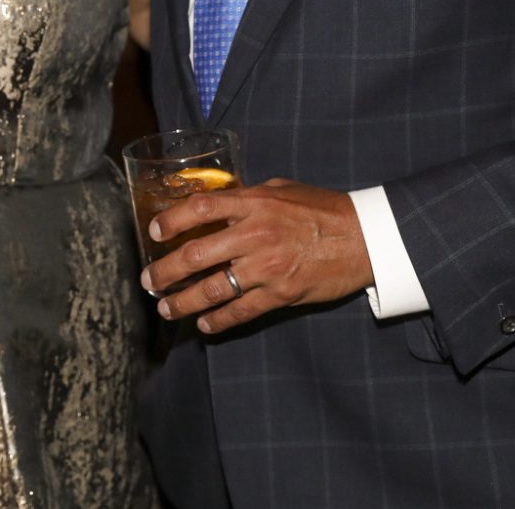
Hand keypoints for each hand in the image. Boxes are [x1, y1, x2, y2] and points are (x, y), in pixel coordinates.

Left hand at [139, 179, 374, 333]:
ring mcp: (267, 267)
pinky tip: (203, 324)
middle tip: (148, 280)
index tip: (153, 232)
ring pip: (212, 289)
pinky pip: (240, 311)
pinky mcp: (281, 294)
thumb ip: (248, 198)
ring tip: (166, 308)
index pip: (200, 208)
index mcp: (255, 203)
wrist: (366, 238)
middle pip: (196, 254)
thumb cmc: (323, 209)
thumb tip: (216, 206)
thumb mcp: (282, 189)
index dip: (171, 221)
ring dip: (182, 301)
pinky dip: (218, 321)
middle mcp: (256, 234)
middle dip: (165, 271)